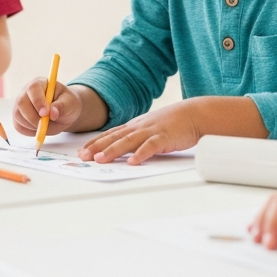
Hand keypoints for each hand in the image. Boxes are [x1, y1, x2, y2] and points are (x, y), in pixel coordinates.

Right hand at [11, 78, 82, 135]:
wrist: (64, 112)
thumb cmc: (67, 104)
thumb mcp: (70, 103)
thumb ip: (62, 107)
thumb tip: (53, 113)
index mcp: (40, 83)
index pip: (33, 89)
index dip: (37, 101)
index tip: (45, 113)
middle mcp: (26, 91)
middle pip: (21, 102)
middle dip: (33, 117)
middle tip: (45, 125)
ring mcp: (20, 104)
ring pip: (18, 115)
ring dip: (32, 125)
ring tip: (46, 125)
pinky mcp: (18, 116)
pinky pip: (18, 126)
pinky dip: (29, 131)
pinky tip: (39, 129)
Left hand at [77, 101, 200, 164]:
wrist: (194, 114)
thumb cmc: (173, 124)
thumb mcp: (150, 129)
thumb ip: (137, 138)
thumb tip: (123, 152)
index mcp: (135, 126)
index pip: (111, 134)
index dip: (95, 142)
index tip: (82, 150)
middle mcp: (139, 127)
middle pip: (114, 137)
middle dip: (97, 146)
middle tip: (82, 156)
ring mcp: (151, 132)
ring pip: (128, 141)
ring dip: (113, 150)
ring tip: (100, 159)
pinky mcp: (164, 138)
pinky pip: (151, 146)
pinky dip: (141, 154)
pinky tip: (133, 162)